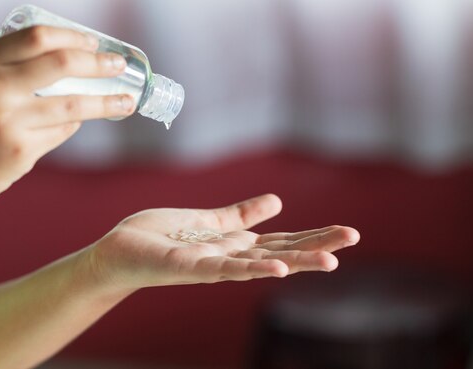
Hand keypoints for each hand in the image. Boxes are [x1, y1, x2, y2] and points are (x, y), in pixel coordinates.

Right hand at [0, 26, 133, 205]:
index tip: (96, 43)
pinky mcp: (22, 149)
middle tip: (119, 66)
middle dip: (99, 64)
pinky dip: (73, 126)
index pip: (38, 37)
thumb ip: (14, 70)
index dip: (73, 37)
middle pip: (62, 63)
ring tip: (127, 102)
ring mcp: (9, 119)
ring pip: (74, 104)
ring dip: (107, 102)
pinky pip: (62, 131)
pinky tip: (75, 125)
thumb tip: (76, 65)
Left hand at [88, 194, 359, 291]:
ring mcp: (212, 265)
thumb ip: (241, 215)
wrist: (119, 250)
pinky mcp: (190, 266)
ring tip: (330, 260)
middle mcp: (230, 258)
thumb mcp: (209, 220)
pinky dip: (253, 270)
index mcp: (236, 244)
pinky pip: (225, 269)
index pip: (282, 240)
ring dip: (296, 262)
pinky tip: (278, 269)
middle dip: (317, 245)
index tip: (347, 232)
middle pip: (281, 252)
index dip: (313, 235)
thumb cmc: (161, 236)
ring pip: (261, 264)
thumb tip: (278, 202)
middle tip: (354, 238)